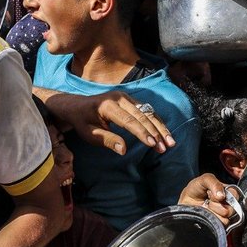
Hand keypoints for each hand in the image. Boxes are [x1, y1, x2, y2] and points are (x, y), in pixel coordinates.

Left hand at [44, 90, 174, 154]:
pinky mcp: (131, 99)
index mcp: (108, 106)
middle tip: (166, 146)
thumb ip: (107, 140)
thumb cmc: (82, 121)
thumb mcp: (89, 134)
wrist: (77, 105)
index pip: (129, 121)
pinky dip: (157, 123)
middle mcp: (120, 98)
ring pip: (149, 112)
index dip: (142, 133)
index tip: (153, 144)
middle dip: (156, 132)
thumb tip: (124, 150)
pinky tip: (164, 134)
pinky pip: (147, 111)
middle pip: (143, 116)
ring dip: (160, 128)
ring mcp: (126, 97)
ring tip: (170, 142)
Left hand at [178, 173, 236, 224]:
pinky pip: (222, 223)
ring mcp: (224, 216)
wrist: (185, 205)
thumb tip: (222, 196)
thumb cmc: (195, 190)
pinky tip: (207, 215)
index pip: (235, 194)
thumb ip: (214, 183)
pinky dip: (213, 219)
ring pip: (227, 216)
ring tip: (206, 208)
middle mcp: (228, 204)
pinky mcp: (220, 224)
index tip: (210, 193)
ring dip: (214, 211)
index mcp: (227, 192)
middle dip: (217, 204)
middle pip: (232, 207)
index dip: (223, 194)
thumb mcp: (203, 180)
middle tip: (208, 201)